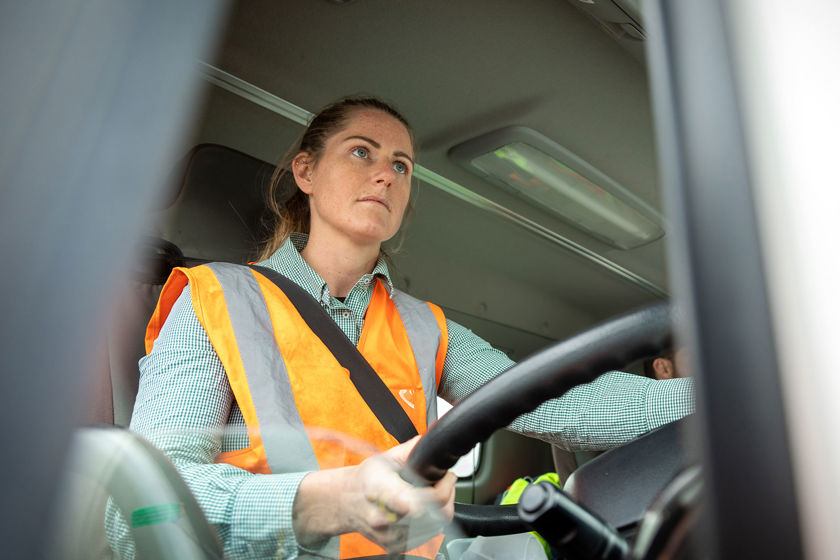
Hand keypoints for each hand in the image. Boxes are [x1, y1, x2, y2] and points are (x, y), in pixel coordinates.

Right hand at [293, 436, 456, 552]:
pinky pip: (428, 537)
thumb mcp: (385, 458)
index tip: (446, 477)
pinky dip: (432, 522)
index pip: (414, 503)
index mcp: (382, 492)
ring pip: (436, 527)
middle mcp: (384, 519)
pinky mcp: (395, 547)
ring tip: (430, 494)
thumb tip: (431, 442)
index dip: (438, 492)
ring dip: (442, 509)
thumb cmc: (365, 480)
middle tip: (443, 481)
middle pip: (434, 514)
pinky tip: (423, 510)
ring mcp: (390, 536)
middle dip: (446, 494)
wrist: (344, 503)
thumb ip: (411, 450)